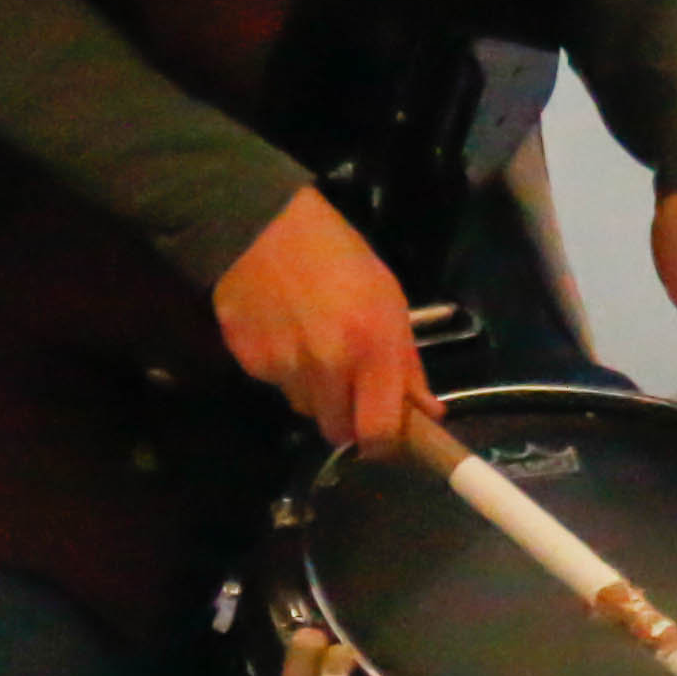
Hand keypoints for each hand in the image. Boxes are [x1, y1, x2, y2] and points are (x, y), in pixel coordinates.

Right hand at [213, 187, 430, 453]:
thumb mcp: (389, 300)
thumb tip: (428, 411)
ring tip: (316, 346)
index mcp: (373, 348)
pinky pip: (276, 385)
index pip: (376, 432)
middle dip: (348, 418)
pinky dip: (285, 371)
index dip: (382, 445)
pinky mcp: (249, 364)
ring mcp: (284, 369)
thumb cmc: (339, 257)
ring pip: (306, 408)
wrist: (261, 230)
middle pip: (337, 430)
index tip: (387, 437)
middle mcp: (328, 367)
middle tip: (353, 388)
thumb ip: (407, 362)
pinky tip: (287, 333)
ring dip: (317, 392)